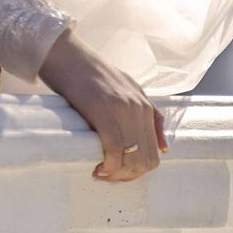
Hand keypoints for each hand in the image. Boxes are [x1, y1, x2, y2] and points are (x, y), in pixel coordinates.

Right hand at [37, 30, 164, 182]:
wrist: (68, 56)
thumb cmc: (92, 76)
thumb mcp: (129, 90)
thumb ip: (150, 115)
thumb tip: (165, 148)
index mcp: (145, 107)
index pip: (153, 154)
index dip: (136, 172)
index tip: (117, 173)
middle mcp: (139, 109)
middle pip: (144, 159)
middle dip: (127, 176)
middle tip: (107, 176)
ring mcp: (123, 109)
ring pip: (131, 157)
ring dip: (117, 173)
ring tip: (101, 172)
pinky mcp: (103, 110)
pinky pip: (114, 148)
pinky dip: (108, 164)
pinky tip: (97, 167)